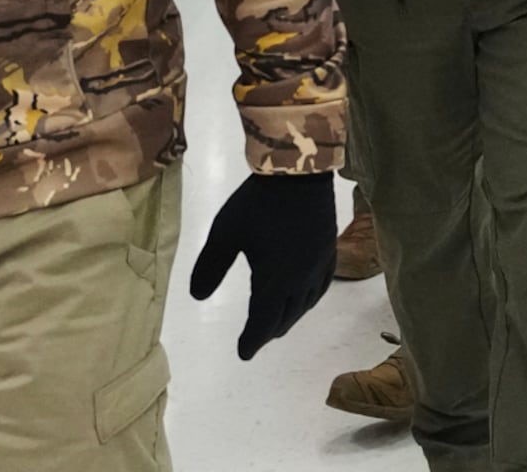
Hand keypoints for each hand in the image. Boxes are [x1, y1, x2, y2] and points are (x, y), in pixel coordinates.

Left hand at [188, 171, 335, 358]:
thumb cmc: (257, 204)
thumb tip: (197, 296)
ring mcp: (319, 264)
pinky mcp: (329, 249)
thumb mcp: (225, 234)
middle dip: (270, 331)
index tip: (243, 353)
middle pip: (287, 316)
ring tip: (278, 323)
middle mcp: (301, 279)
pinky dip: (310, 299)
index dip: (252, 340)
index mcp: (275, 280)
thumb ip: (210, 267)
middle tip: (256, 340)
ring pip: (306, 303)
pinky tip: (305, 295)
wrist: (298, 173)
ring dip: (290, 317)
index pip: (263, 321)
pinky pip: (322, 285)